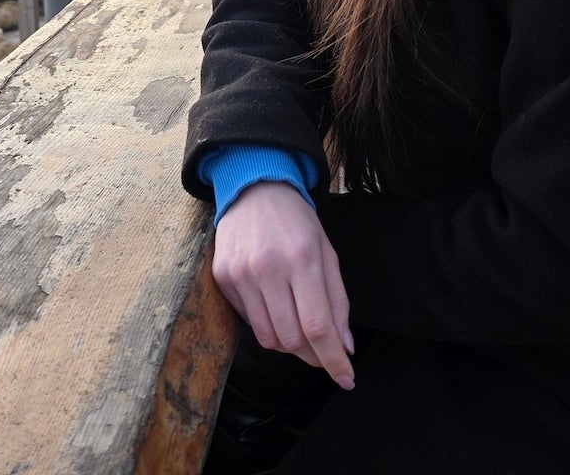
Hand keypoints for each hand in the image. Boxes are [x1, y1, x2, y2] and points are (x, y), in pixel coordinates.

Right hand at [212, 182, 355, 389]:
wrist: (254, 190)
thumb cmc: (297, 222)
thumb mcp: (327, 253)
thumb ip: (337, 300)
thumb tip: (343, 346)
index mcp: (302, 259)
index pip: (318, 326)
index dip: (333, 360)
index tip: (346, 379)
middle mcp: (267, 268)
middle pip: (292, 339)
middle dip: (314, 356)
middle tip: (325, 353)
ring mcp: (240, 274)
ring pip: (268, 338)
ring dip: (290, 345)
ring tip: (301, 330)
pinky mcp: (222, 277)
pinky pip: (249, 322)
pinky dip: (268, 325)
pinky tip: (275, 307)